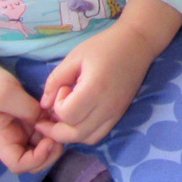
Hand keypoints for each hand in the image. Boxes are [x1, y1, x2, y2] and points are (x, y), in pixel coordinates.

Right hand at [0, 56, 63, 174]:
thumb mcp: (5, 93)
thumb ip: (27, 109)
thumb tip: (43, 119)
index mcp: (2, 140)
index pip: (19, 165)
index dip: (37, 159)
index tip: (49, 140)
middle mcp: (12, 139)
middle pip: (34, 161)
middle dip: (50, 152)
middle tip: (61, 130)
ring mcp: (20, 129)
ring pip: (41, 146)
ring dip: (54, 137)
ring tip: (61, 118)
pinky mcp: (26, 119)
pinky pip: (43, 129)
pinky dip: (52, 125)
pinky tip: (57, 110)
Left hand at [35, 20, 155, 146]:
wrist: (138, 42)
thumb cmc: (105, 45)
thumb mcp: (75, 57)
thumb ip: (55, 80)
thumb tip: (44, 105)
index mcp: (95, 88)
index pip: (67, 114)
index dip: (58, 105)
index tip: (63, 88)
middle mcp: (107, 106)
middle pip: (75, 134)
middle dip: (56, 129)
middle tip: (47, 117)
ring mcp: (116, 112)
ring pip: (87, 139)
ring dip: (70, 134)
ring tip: (63, 119)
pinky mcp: (119, 114)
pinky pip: (99, 134)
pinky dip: (85, 133)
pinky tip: (79, 119)